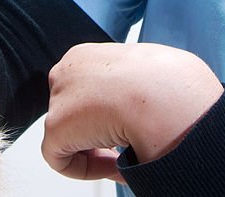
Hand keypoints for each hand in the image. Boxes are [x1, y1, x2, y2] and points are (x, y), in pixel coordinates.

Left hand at [42, 42, 223, 181]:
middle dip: (97, 129)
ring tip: (126, 154)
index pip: (89, 89)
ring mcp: (60, 95)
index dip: (108, 113)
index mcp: (91, 55)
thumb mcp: (156, 73)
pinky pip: (61, 159)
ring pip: (70, 133)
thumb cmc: (170, 83)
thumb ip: (136, 85)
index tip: (130, 126)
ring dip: (95, 147)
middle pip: (75, 109)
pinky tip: (116, 165)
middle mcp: (71, 68)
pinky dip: (87, 169)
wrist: (164, 95)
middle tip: (125, 144)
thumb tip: (143, 103)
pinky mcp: (55, 125)